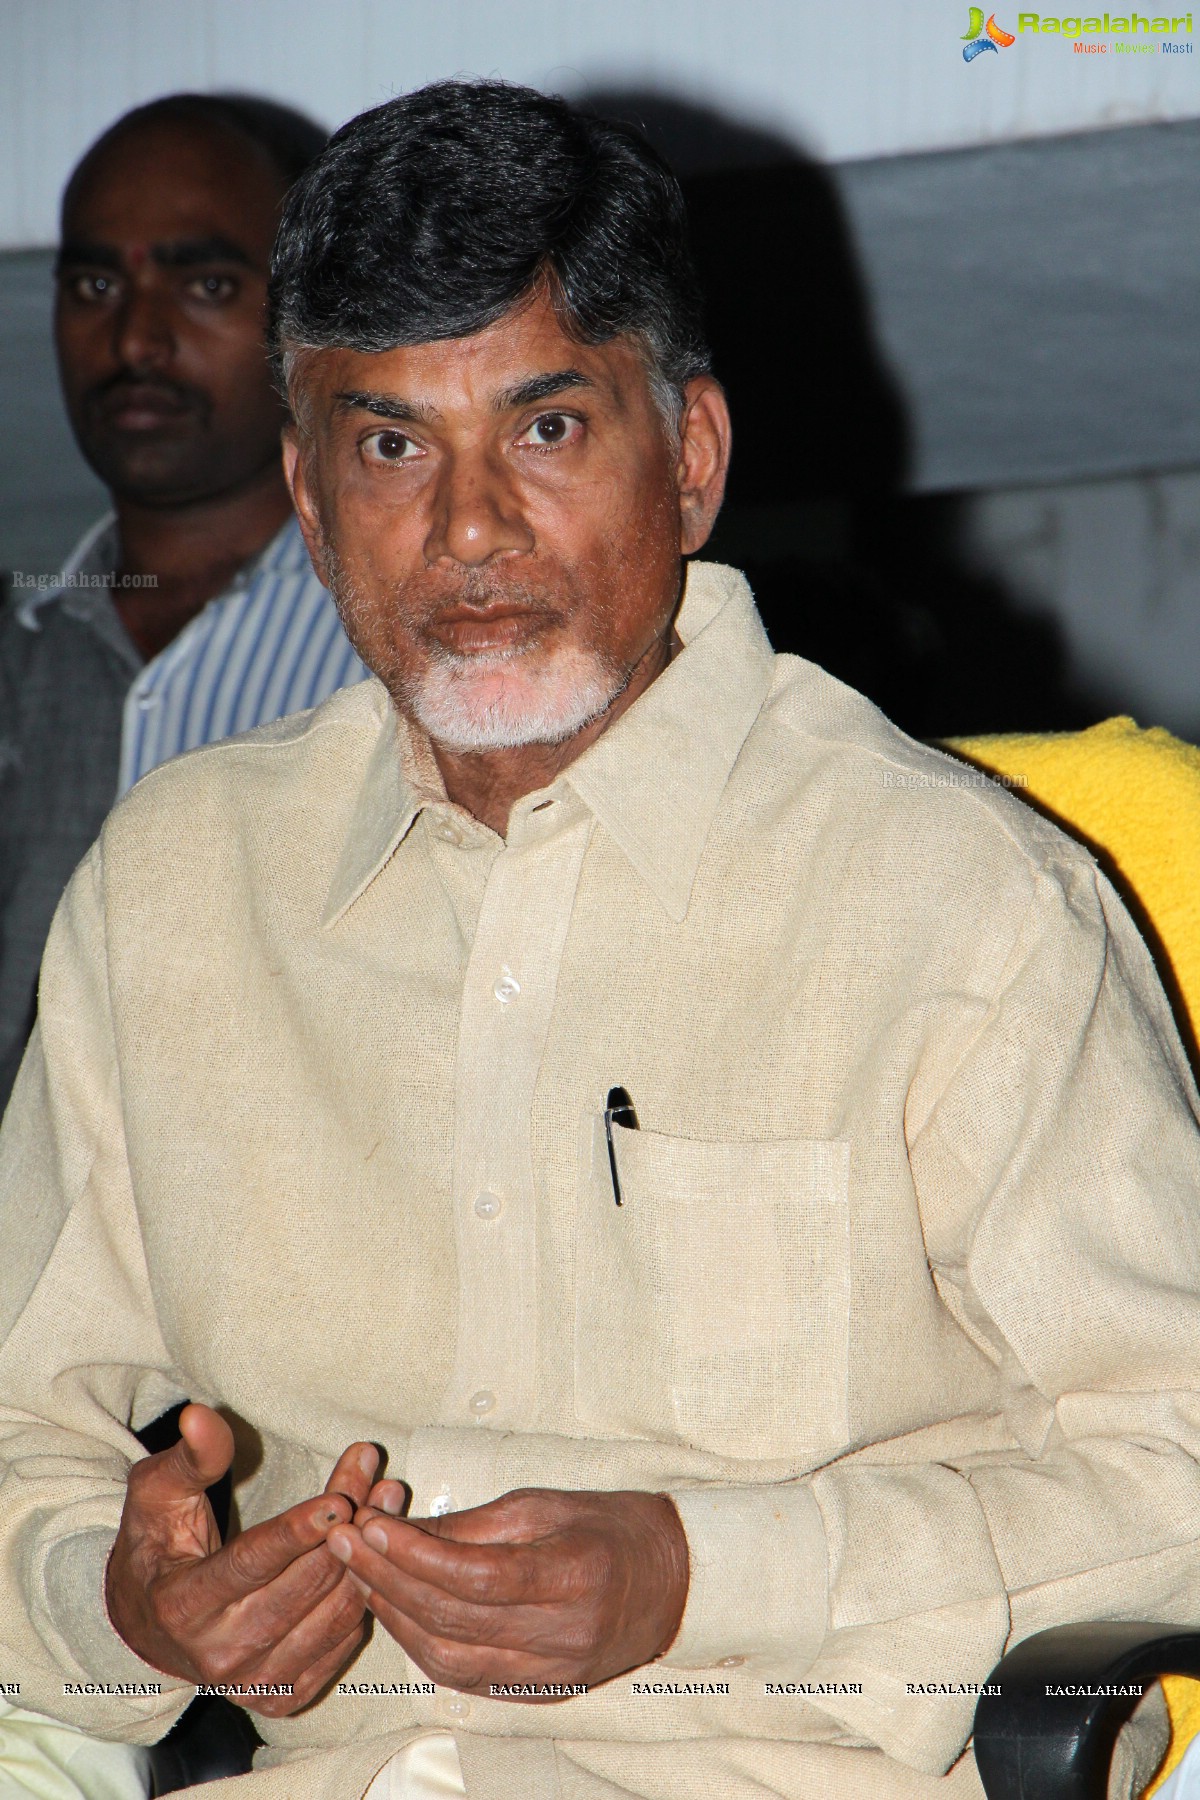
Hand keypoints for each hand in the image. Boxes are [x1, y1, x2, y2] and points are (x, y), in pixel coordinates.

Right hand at [105, 1403, 378, 1715]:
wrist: (150, 1626)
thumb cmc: (156, 1545)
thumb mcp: (158, 1494)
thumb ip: (190, 1456)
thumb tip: (200, 1415)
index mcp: (182, 1607)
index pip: (251, 1566)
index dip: (297, 1533)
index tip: (340, 1499)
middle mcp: (218, 1656)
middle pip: (303, 1585)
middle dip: (347, 1525)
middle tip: (376, 1473)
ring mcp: (253, 1683)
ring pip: (333, 1614)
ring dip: (369, 1554)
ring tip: (387, 1498)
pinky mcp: (285, 1694)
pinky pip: (344, 1641)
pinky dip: (365, 1593)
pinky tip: (376, 1548)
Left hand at [327, 1487, 688, 1698]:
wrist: (672, 1583)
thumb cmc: (611, 1527)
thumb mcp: (547, 1503)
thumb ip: (475, 1523)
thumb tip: (403, 1529)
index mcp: (574, 1577)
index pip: (477, 1575)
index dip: (416, 1553)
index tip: (371, 1524)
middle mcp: (563, 1636)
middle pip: (454, 1619)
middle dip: (389, 1579)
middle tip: (345, 1542)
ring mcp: (551, 1673)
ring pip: (449, 1660)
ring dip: (395, 1617)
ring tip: (360, 1574)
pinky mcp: (540, 1692)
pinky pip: (464, 1677)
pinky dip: (422, 1645)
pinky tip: (397, 1611)